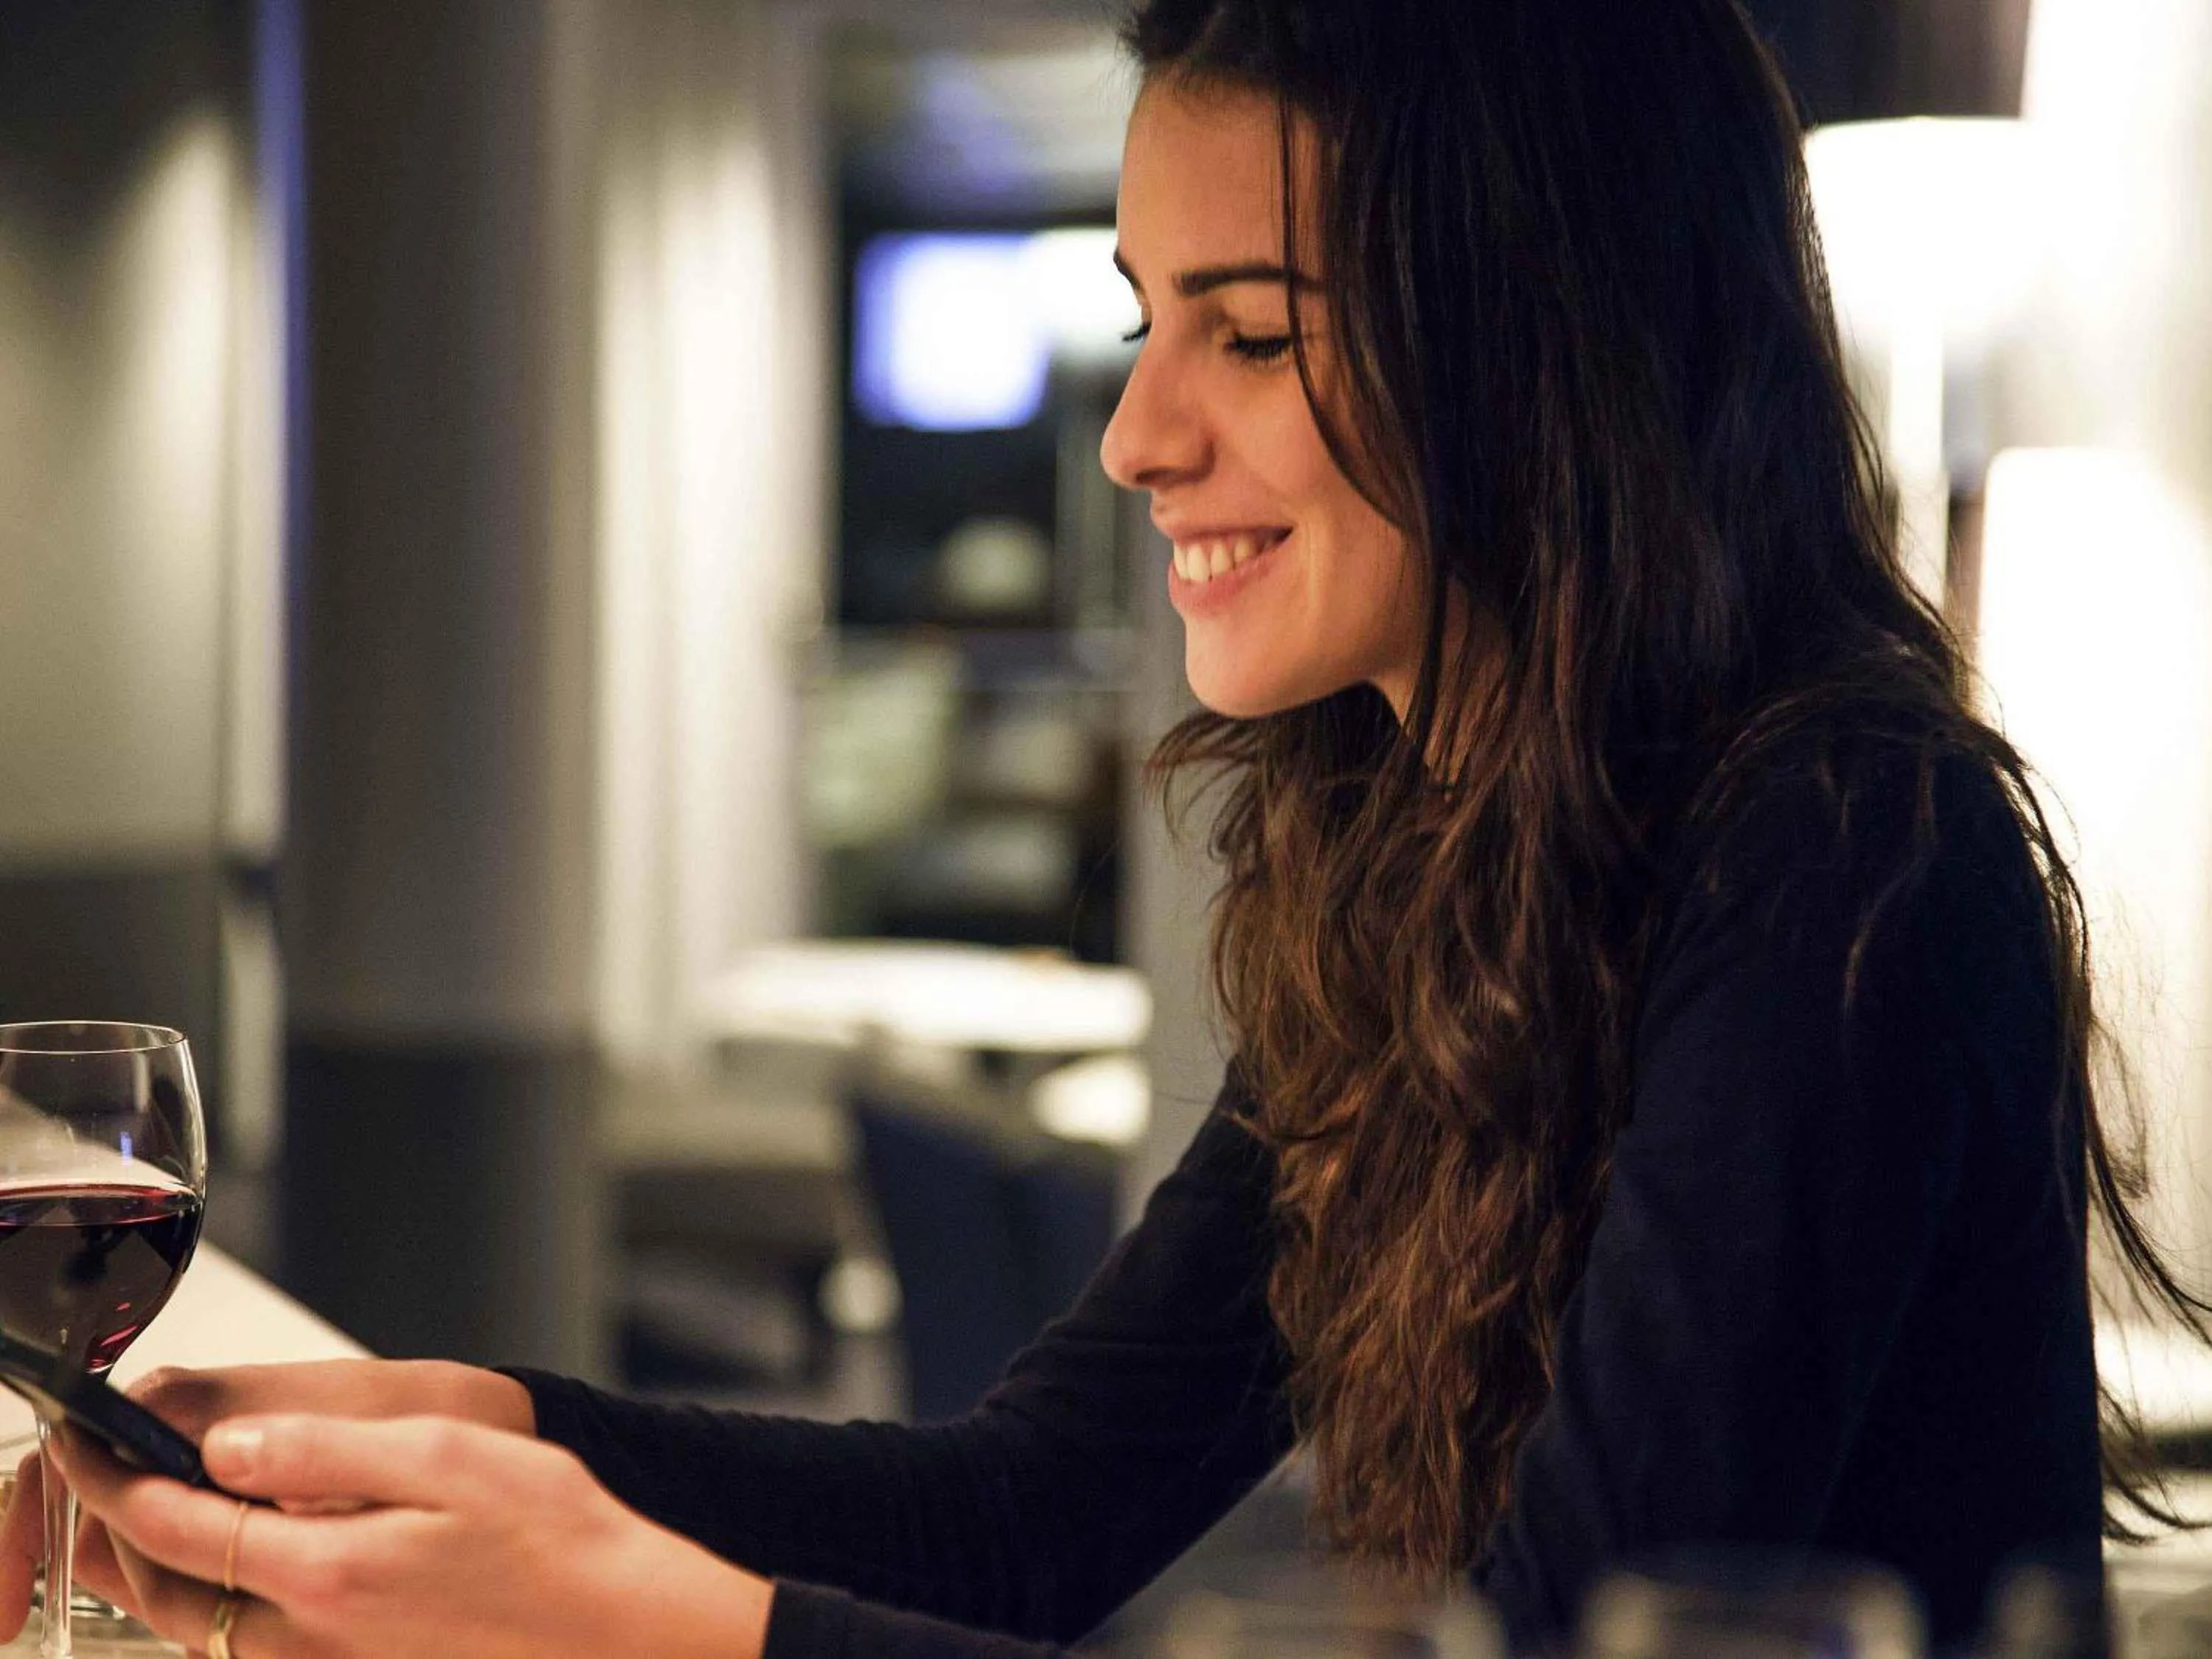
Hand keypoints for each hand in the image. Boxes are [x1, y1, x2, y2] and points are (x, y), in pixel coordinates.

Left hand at [56, 1414, 774, 1658]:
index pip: (178, 1523)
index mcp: (325, 1569)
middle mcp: (310, 1632)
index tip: (82, 1438)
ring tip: (134, 1513)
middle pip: (165, 1587)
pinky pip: (243, 1643)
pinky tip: (223, 1565)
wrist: (613, 1623)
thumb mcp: (445, 1457)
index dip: (113, 1477)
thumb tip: (228, 1444)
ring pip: (194, 1624)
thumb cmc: (552, 1537)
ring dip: (149, 1569)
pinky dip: (204, 1602)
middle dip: (111, 1528)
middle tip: (89, 1471)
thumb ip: (327, 1450)